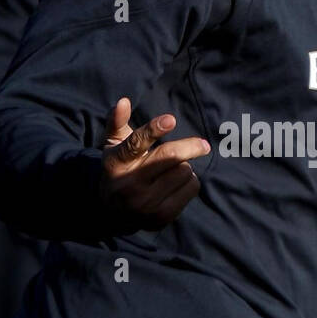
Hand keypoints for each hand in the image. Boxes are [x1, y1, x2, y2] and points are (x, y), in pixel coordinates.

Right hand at [99, 97, 209, 230]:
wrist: (113, 211)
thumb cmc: (120, 166)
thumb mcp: (113, 144)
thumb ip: (117, 121)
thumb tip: (123, 101)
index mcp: (117, 161)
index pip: (136, 143)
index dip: (154, 129)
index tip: (171, 119)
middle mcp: (130, 183)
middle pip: (170, 157)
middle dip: (191, 147)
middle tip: (203, 144)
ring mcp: (145, 203)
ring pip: (184, 171)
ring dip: (184, 166)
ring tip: (171, 170)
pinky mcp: (160, 217)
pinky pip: (191, 189)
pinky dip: (190, 181)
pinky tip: (176, 184)